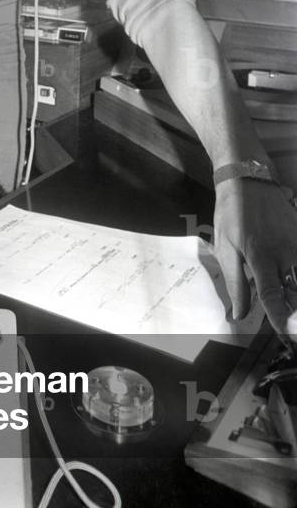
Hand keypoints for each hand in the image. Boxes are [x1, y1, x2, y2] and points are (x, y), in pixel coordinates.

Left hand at [214, 177, 296, 337]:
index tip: (286, 335)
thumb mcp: (225, 247)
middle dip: (296, 315)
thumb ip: (236, 283)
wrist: (249, 179)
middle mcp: (285, 251)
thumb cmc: (232, 214)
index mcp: (260, 255)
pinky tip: (293, 286)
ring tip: (292, 315)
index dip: (280, 318)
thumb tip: (239, 315)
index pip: (273, 294)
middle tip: (292, 332)